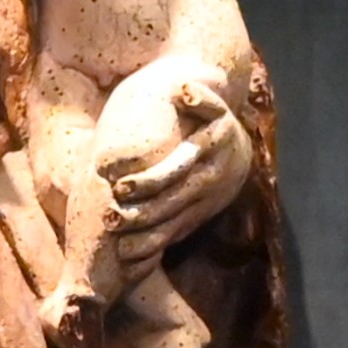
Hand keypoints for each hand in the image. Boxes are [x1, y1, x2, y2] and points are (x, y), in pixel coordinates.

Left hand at [101, 97, 253, 253]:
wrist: (236, 146)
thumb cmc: (207, 119)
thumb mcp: (208, 104)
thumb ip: (199, 97)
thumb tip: (184, 91)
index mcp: (212, 148)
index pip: (178, 168)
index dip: (149, 180)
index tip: (119, 187)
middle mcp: (212, 177)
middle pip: (174, 199)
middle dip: (143, 212)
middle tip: (111, 219)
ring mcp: (207, 200)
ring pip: (176, 222)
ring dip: (148, 235)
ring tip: (119, 246)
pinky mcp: (201, 215)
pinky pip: (179, 233)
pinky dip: (156, 244)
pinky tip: (133, 256)